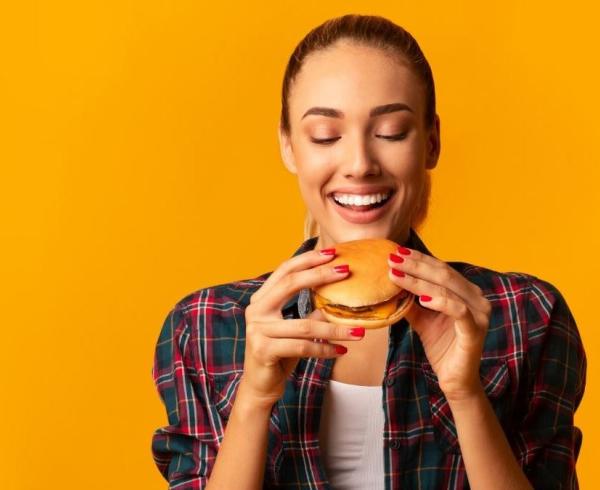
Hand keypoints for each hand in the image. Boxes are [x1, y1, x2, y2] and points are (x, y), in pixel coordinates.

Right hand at [241, 248, 364, 408]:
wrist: (260, 386)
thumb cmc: (280, 353)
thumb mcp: (295, 328)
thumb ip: (310, 312)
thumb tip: (338, 297)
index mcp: (261, 299)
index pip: (284, 270)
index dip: (307, 259)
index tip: (332, 253)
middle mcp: (256, 310)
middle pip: (290, 284)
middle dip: (320, 275)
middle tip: (346, 271)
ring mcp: (258, 330)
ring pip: (305, 325)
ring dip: (336, 329)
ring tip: (359, 331)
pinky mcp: (264, 350)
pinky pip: (302, 347)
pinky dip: (325, 349)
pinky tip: (341, 351)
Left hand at [387, 246, 491, 400]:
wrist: (455, 380)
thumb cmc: (441, 346)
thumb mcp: (421, 318)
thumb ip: (411, 300)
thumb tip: (391, 280)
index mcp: (465, 291)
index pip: (440, 268)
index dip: (418, 259)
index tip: (395, 252)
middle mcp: (476, 298)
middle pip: (443, 274)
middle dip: (415, 265)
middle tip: (393, 259)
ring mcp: (479, 313)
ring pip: (447, 289)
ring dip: (419, 281)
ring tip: (397, 275)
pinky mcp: (476, 330)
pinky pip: (458, 311)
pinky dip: (439, 302)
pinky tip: (421, 299)